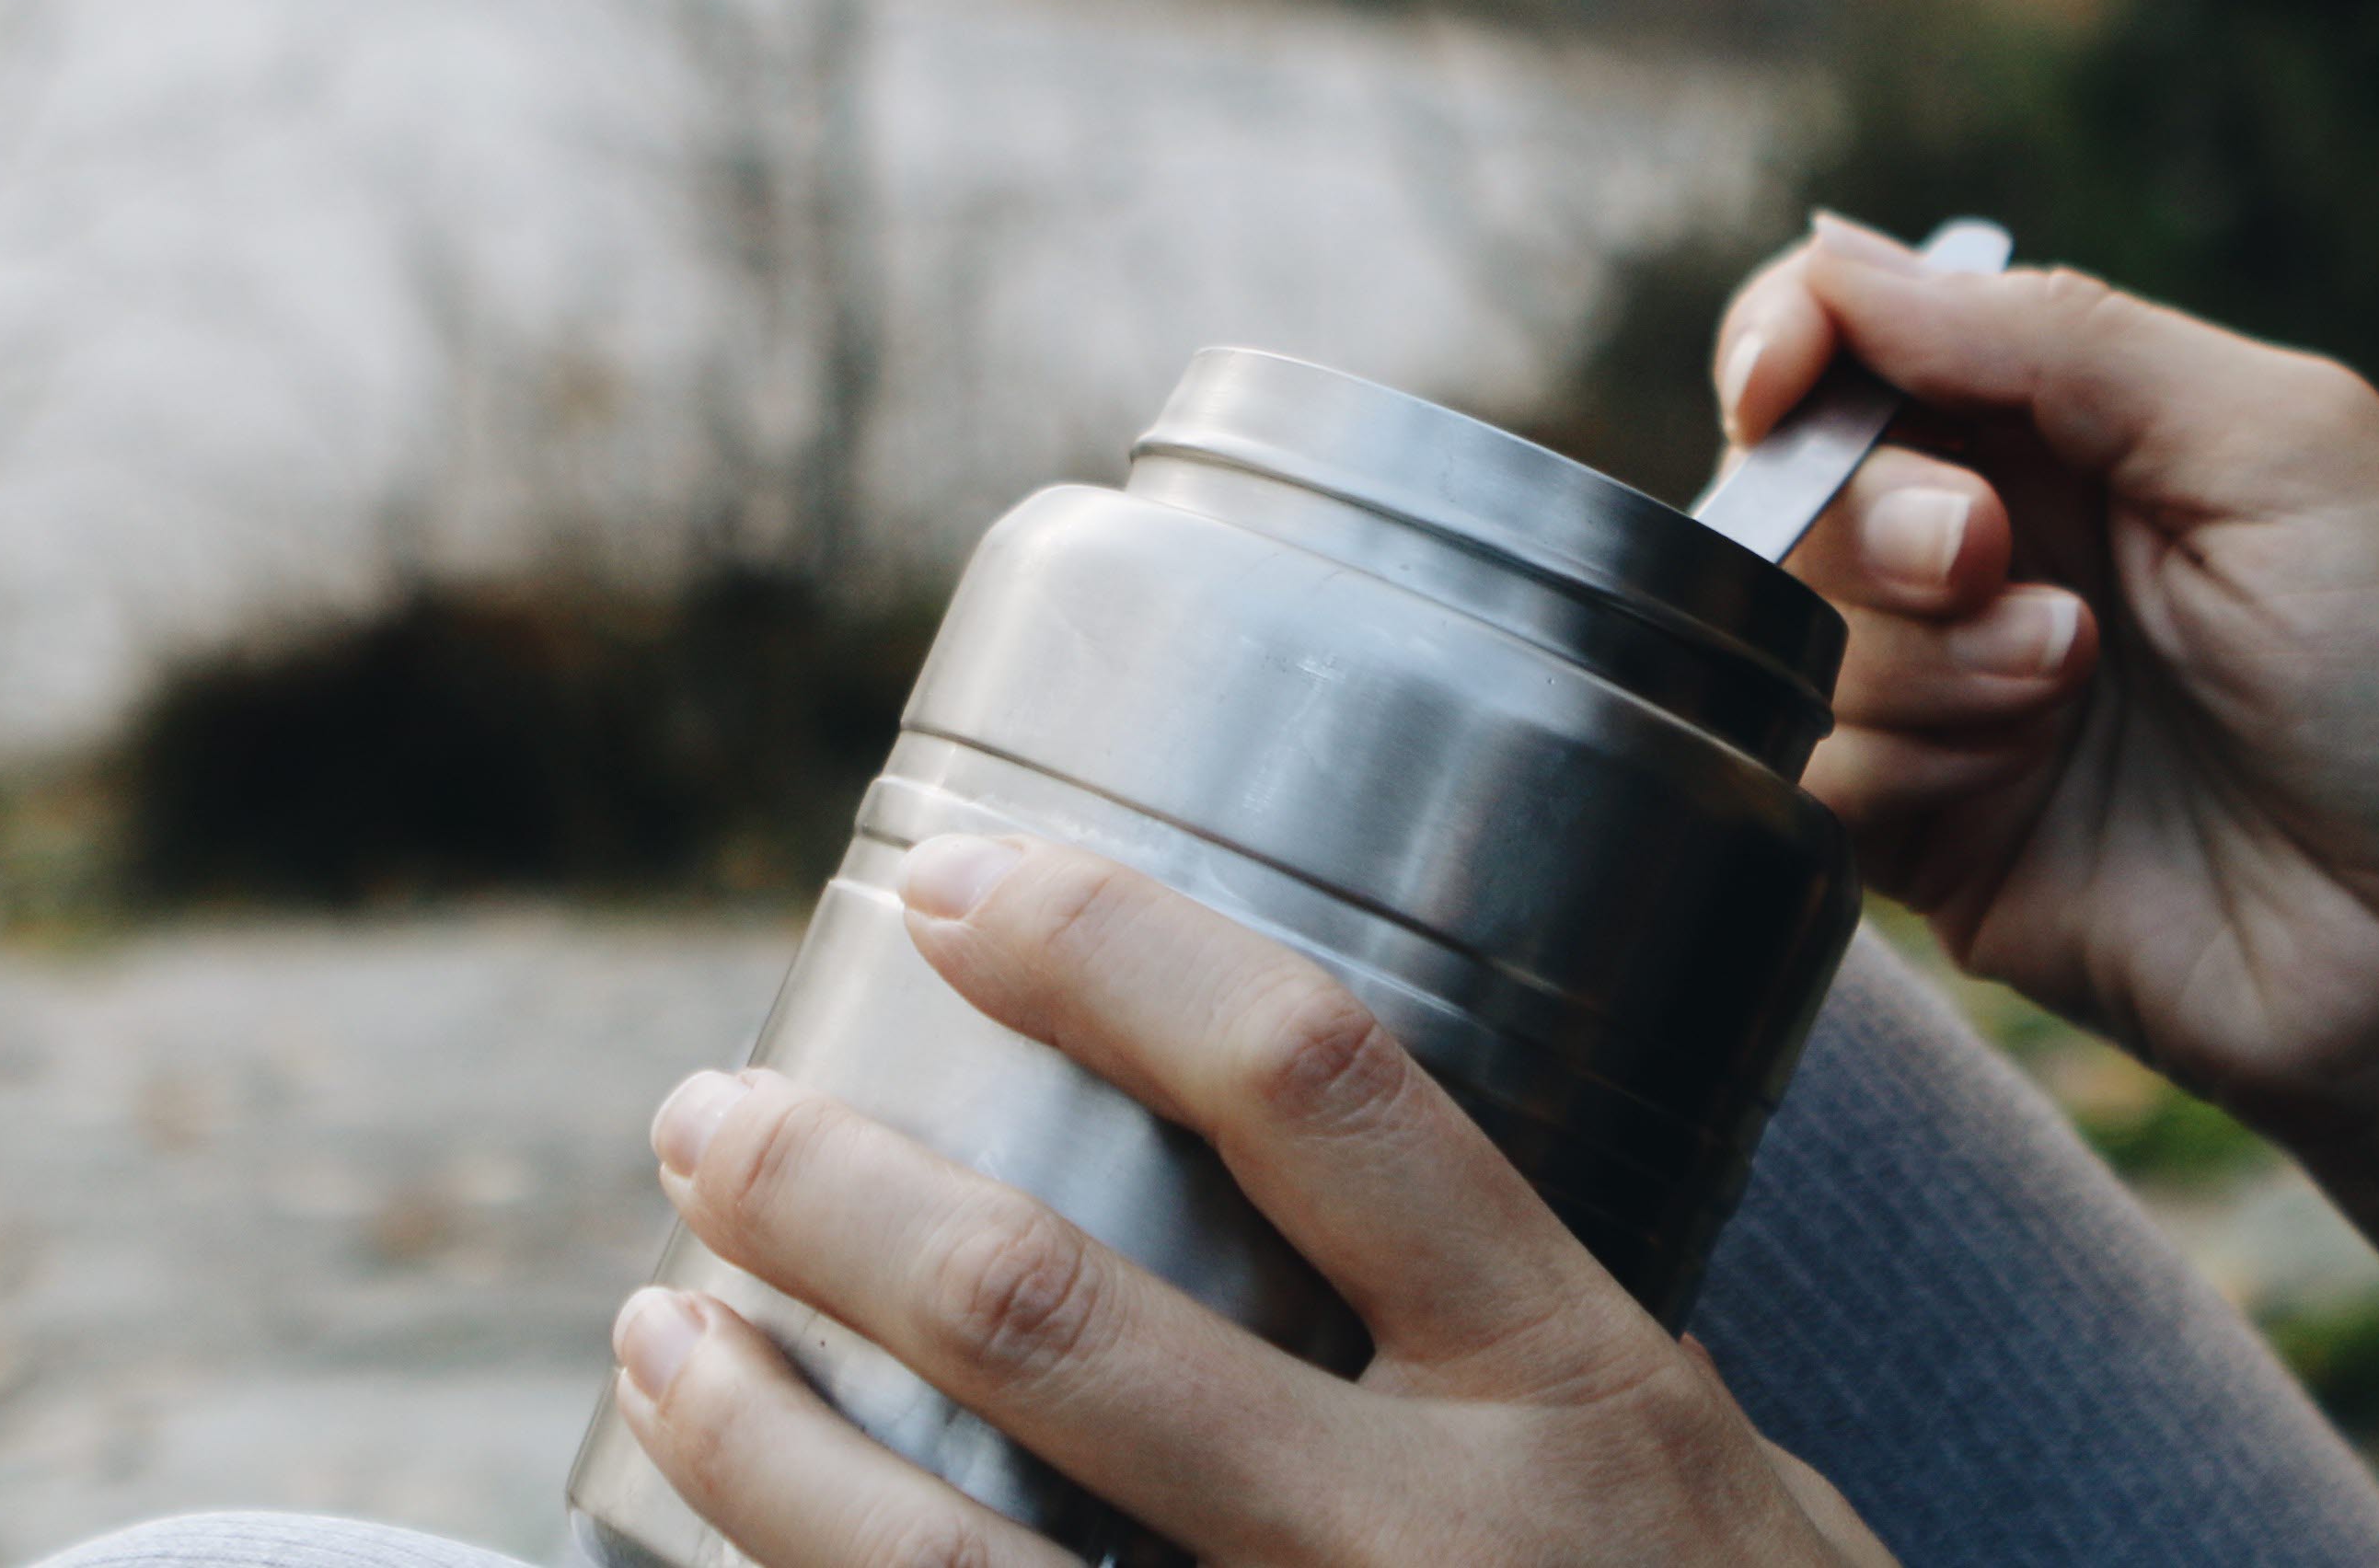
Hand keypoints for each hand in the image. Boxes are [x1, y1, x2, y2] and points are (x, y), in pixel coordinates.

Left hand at [609, 835, 1896, 1567]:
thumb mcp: (1722, 1486)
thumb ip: (1542, 1362)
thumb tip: (1354, 1186)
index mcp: (1570, 1389)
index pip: (1320, 1088)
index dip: (1118, 951)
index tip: (958, 879)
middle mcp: (1429, 1546)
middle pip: (1058, 1318)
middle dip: (832, 1199)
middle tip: (704, 1120)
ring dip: (756, 1439)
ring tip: (657, 1331)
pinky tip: (720, 1565)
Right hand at [1715, 217, 2378, 1144]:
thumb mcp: (2284, 443)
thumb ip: (2060, 338)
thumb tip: (1840, 255)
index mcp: (2092, 424)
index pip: (1870, 332)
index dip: (1793, 338)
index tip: (1779, 387)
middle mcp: (2012, 545)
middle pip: (1802, 472)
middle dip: (1872, 502)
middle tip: (1985, 553)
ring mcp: (1966, 691)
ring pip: (1794, 620)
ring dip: (1912, 642)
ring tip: (2064, 682)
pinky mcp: (1938, 836)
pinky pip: (1811, 766)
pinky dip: (1897, 757)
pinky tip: (2024, 773)